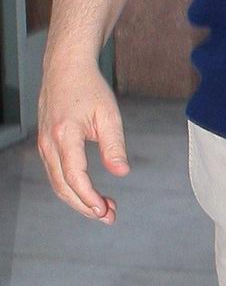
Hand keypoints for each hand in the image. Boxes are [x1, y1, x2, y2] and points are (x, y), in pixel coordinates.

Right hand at [37, 56, 129, 221]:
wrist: (66, 68)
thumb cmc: (89, 88)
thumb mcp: (108, 115)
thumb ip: (114, 145)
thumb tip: (121, 172)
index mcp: (65, 134)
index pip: (74, 176)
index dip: (89, 197)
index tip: (105, 210)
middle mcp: (49, 142)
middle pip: (63, 186)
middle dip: (85, 206)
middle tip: (109, 217)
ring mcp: (44, 144)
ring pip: (57, 182)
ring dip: (79, 199)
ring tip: (104, 209)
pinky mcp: (46, 144)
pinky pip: (56, 173)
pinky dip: (72, 187)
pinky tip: (90, 193)